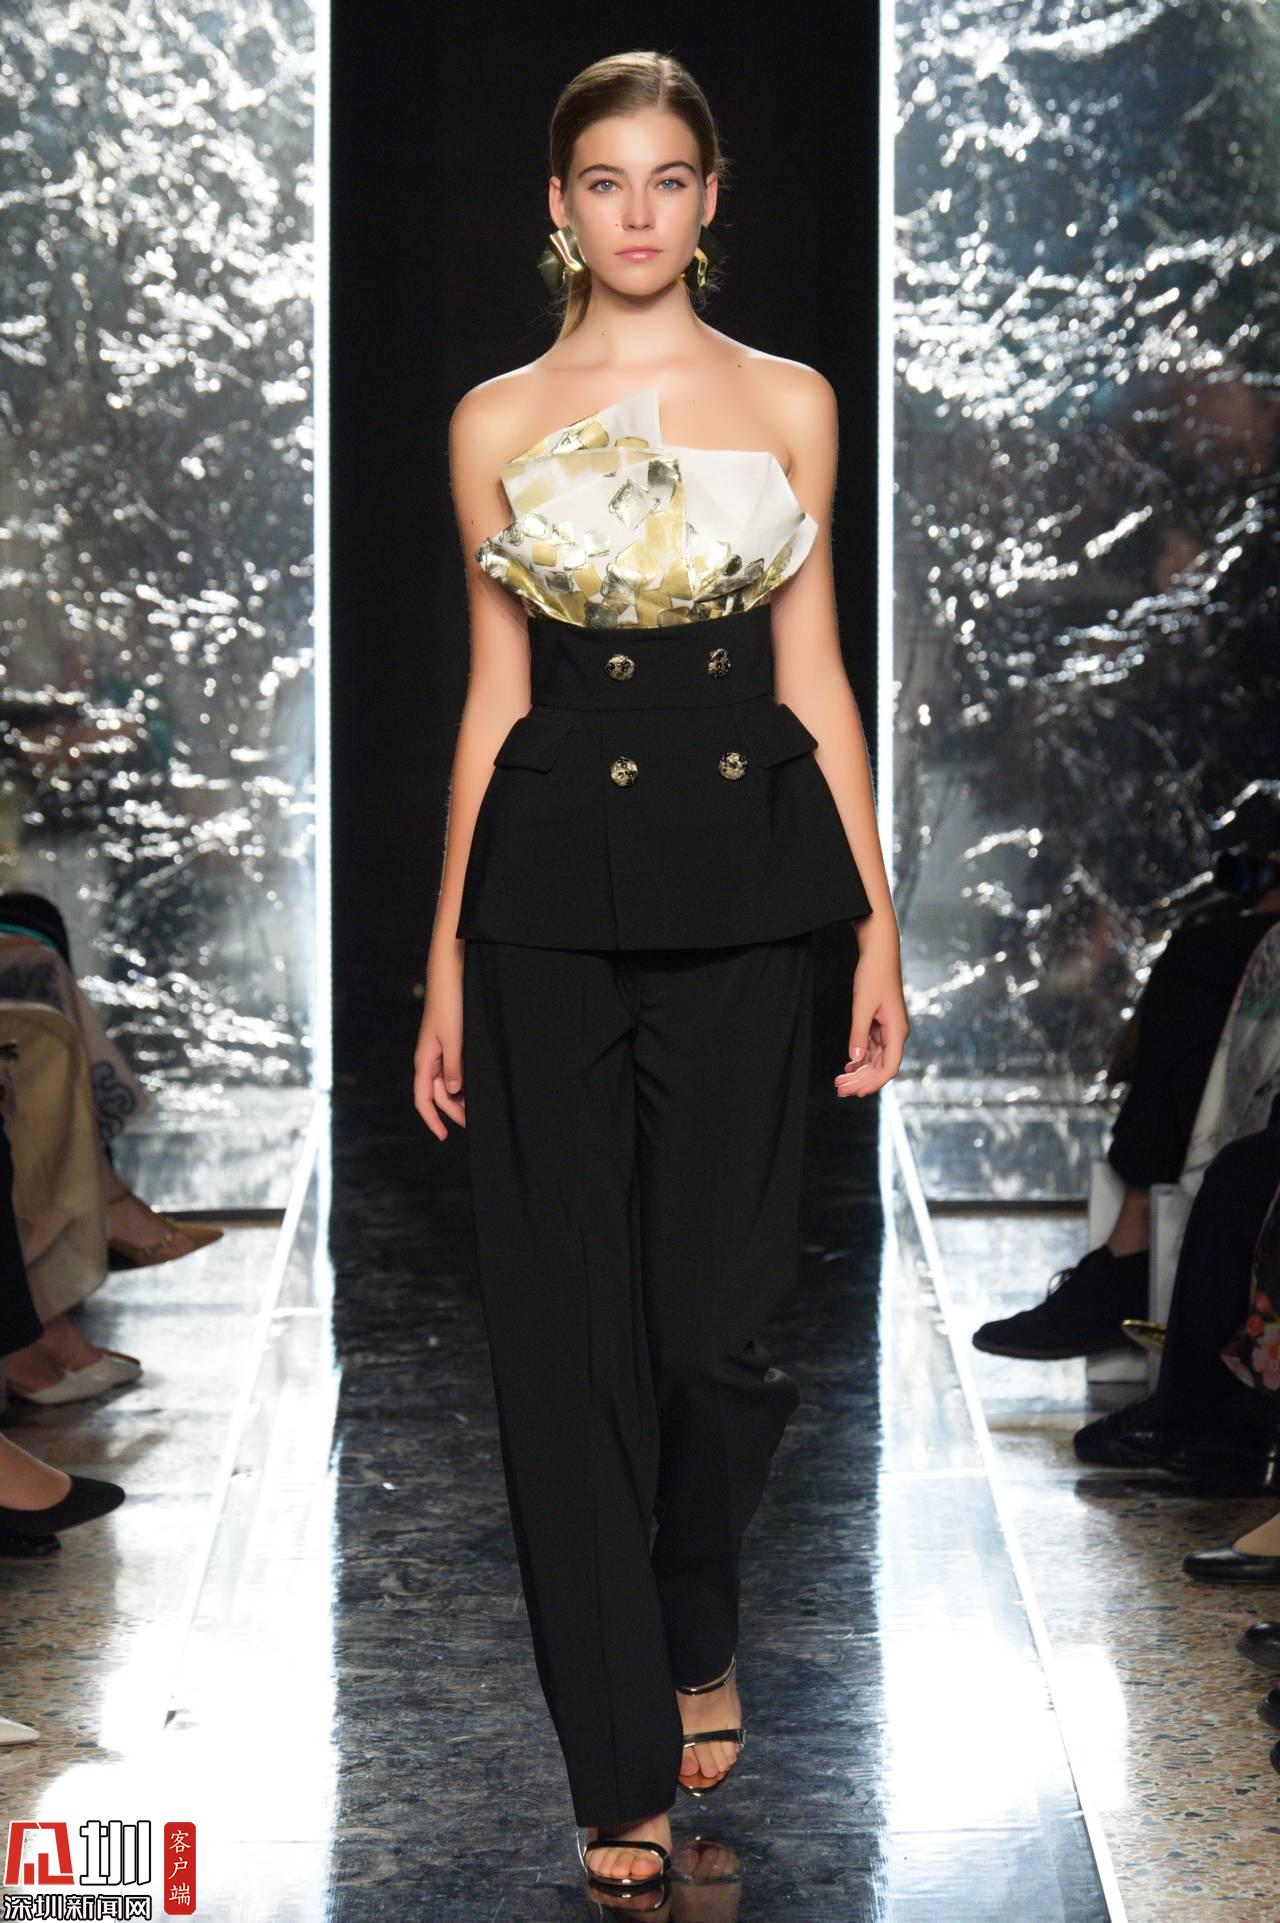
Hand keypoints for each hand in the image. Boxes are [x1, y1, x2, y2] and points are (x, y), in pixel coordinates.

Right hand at [414, 949, 465, 1139]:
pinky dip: (464, 1080)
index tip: (443, 1136)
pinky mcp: (449, 1041)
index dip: (432, 1119)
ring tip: (479, 1107)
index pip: (423, 1099)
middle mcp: (429, 1058)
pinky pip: (454, 1068)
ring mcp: (438, 1050)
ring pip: (447, 1082)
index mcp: (424, 1060)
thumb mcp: (454, 1037)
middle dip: (454, 1111)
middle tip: (476, 1122)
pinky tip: (476, 1084)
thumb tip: (455, 1091)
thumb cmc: (450, 1003)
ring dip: (460, 1097)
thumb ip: (454, 1065)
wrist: (450, 974)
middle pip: (439, 1094)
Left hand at [834, 931, 909, 1098]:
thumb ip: (858, 1034)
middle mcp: (896, 1034)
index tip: (854, 1092)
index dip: (872, 1083)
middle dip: (861, 1080)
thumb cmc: (874, 974)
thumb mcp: (862, 1005)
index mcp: (897, 1031)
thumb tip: (856, 1060)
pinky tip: (848, 1066)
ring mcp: (889, 1029)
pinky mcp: (880, 1023)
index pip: (889, 1068)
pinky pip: (872, 1048)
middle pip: (881, 1067)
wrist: (879, 952)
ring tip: (839, 1081)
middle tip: (839, 1088)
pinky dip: (861, 1059)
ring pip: (876, 1059)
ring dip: (859, 1072)